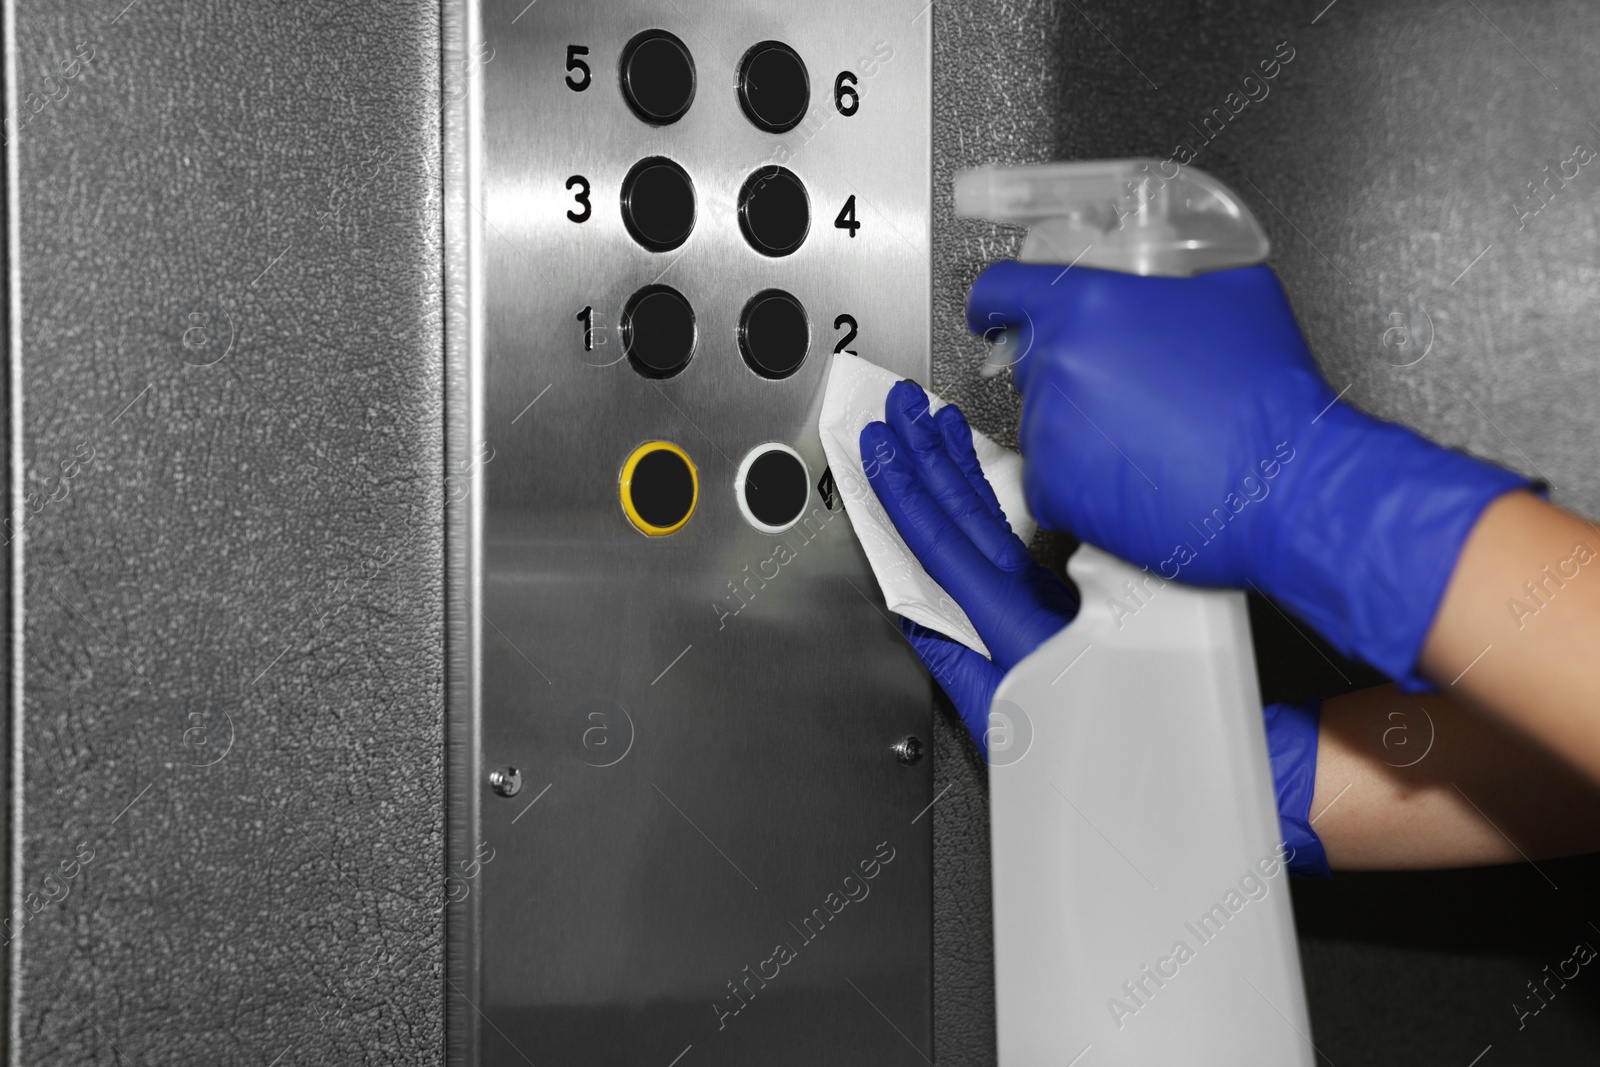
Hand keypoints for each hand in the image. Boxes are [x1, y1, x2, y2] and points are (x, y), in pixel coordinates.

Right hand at [861, 380, 1077, 757]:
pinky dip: (987, 487)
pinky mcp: (1060, 588)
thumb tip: (916, 617)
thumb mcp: (1002, 720)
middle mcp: (1034, 590)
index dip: (904, 491)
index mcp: (1013, 619)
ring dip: (958, 458)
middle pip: (969, 507)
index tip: (879, 450)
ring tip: (933, 417)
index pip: (944, 539)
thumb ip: (955, 665)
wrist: (1158, 749)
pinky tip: (974, 466)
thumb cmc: (1088, 743)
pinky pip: (1013, 522)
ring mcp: (1050, 584)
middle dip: (928, 450)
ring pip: (994, 508)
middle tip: (901, 405)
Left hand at [968, 260, 1529, 682]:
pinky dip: (1083, 480)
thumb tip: (1159, 273)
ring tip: (1148, 438)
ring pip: (1044, 423)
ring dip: (1079, 428)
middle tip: (1125, 388)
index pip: (999, 290)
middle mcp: (1057, 364)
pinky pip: (1051, 478)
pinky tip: (1137, 475)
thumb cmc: (1268, 393)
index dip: (1000, 303)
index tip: (1000, 314)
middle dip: (1067, 369)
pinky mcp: (1054, 491)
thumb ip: (1172, 274)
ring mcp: (1050, 432)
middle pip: (1029, 360)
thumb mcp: (1235, 290)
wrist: (1288, 485)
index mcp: (1086, 305)